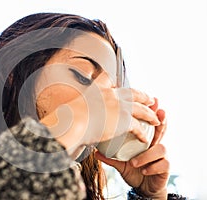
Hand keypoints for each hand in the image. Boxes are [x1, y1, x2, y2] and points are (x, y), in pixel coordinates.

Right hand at [41, 74, 159, 156]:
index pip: (111, 81)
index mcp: (99, 88)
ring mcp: (119, 105)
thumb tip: (74, 112)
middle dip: (144, 97)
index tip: (122, 88)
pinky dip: (142, 133)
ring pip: (140, 109)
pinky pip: (138, 126)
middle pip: (133, 93)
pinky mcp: (124, 119)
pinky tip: (145, 138)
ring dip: (150, 114)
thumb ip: (79, 105)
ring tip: (155, 118)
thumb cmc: (69, 117)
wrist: (73, 121)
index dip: (119, 85)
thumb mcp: (73, 104)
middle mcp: (112, 94)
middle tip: (151, 100)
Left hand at [95, 100, 168, 198]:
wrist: (143, 189)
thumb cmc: (132, 170)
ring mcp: (162, 155)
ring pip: (161, 148)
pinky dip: (152, 167)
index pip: (148, 124)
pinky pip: (163, 163)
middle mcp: (155, 145)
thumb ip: (110, 156)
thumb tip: (95, 151)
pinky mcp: (166, 167)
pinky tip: (143, 170)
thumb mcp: (120, 162)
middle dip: (161, 120)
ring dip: (146, 154)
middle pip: (161, 129)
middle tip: (160, 112)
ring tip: (134, 162)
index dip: (150, 112)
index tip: (151, 100)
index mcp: (144, 140)